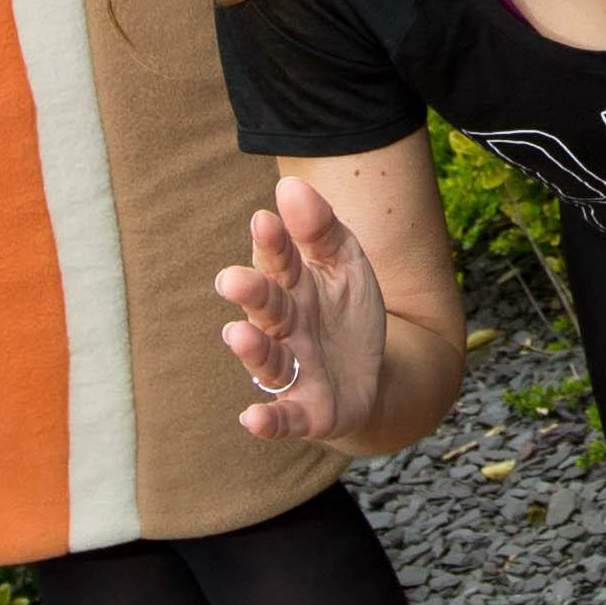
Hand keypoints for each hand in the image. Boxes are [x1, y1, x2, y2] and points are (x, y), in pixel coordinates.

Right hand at [215, 175, 391, 443]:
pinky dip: (269, 420)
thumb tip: (291, 184)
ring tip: (238, 335)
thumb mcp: (345, 264)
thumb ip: (320, 228)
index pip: (278, 261)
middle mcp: (285, 327)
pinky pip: (285, 417)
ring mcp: (294, 370)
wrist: (372, 375)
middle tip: (233, 280)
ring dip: (253, 350)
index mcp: (293, 286)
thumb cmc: (346, 312)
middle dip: (251, 294)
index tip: (265, 220)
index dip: (272, 243)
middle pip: (266, 308)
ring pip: (270, 359)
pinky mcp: (307, 412)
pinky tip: (252, 419)